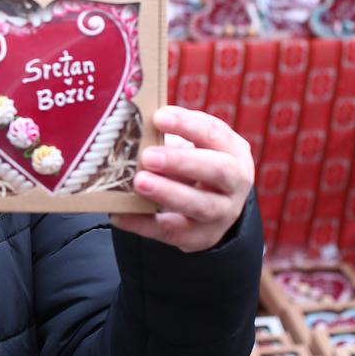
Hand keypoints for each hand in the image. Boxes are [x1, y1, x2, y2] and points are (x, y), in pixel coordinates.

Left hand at [110, 106, 254, 253]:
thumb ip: (167, 136)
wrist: (211, 211)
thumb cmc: (193, 167)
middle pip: (217, 170)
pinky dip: (143, 224)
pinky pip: (171, 232)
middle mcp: (234, 184)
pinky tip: (119, 214)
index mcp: (233, 152)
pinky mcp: (200, 237)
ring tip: (139, 182)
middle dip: (182, 162)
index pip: (215, 134)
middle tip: (148, 156)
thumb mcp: (191, 148)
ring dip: (168, 192)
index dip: (188, 124)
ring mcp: (222, 214)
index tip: (158, 117)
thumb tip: (128, 124)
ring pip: (200, 205)